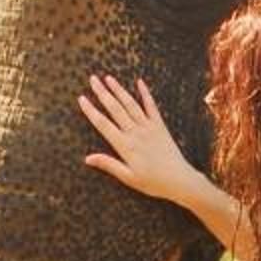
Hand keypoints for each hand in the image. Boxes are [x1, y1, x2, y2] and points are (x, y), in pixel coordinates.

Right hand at [79, 75, 201, 206]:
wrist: (179, 180)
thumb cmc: (153, 182)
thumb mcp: (128, 177)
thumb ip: (108, 164)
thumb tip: (87, 158)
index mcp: (125, 145)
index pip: (103, 124)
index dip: (91, 110)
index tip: (81, 98)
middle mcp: (135, 132)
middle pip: (115, 108)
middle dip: (102, 93)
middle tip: (92, 79)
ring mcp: (148, 127)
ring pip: (131, 104)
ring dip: (119, 89)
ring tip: (109, 78)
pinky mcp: (160, 126)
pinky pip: (151, 106)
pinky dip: (145, 93)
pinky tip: (140, 82)